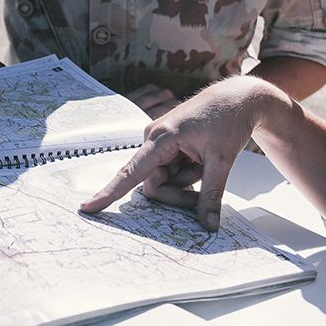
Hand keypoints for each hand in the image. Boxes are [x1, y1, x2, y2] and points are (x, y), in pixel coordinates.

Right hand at [80, 77, 276, 231]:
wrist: (238, 98)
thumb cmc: (228, 120)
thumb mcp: (222, 161)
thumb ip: (212, 195)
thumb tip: (209, 226)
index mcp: (161, 138)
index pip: (131, 172)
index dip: (109, 193)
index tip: (87, 208)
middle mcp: (153, 138)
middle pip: (154, 185)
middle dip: (178, 194)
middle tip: (205, 187)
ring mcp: (159, 142)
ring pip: (164, 181)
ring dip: (186, 182)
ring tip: (206, 163)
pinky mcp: (166, 145)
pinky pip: (170, 172)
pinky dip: (187, 174)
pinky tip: (201, 159)